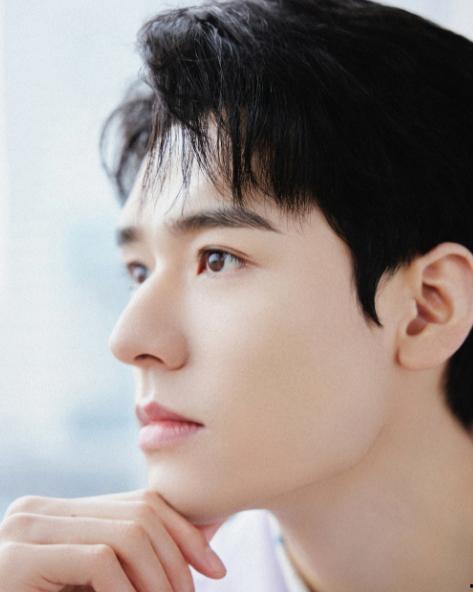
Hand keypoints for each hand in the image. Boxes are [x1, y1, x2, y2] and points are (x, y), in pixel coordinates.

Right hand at [0, 488, 227, 591]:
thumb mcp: (89, 582)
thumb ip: (127, 561)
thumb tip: (200, 551)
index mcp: (58, 510)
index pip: (141, 503)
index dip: (185, 532)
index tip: (215, 567)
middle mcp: (40, 510)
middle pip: (140, 514)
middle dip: (178, 557)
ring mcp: (26, 531)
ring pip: (127, 534)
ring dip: (159, 578)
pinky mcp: (17, 560)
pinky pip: (99, 562)